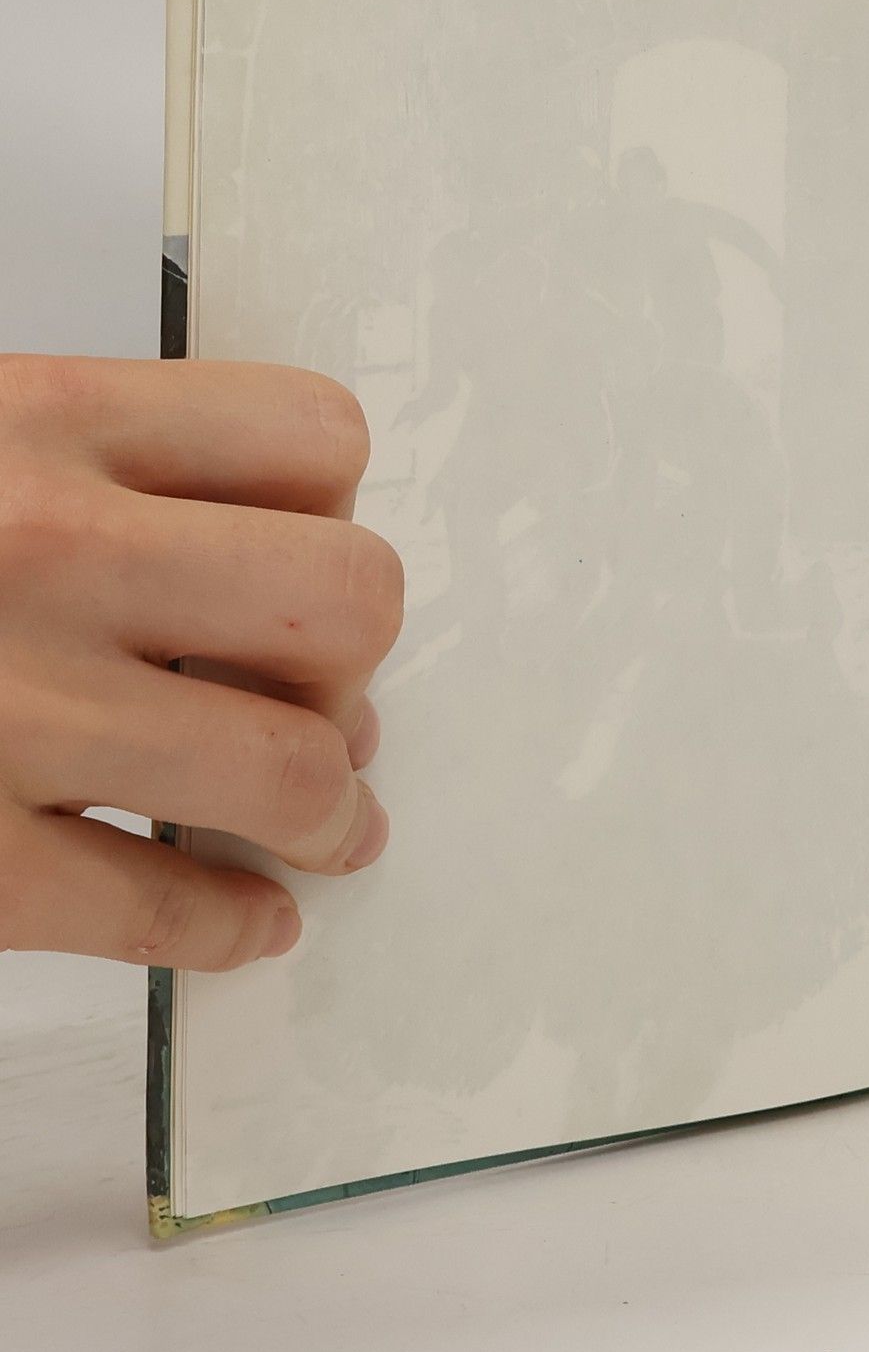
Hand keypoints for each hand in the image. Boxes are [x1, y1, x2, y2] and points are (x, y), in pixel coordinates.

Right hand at [0, 356, 401, 970]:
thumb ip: (87, 469)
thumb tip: (244, 560)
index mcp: (38, 422)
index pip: (310, 436)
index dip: (331, 506)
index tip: (311, 550)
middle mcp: (39, 551)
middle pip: (344, 599)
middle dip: (351, 665)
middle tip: (328, 700)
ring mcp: (5, 712)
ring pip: (286, 767)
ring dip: (329, 815)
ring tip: (331, 826)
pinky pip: (157, 911)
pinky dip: (226, 929)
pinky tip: (244, 920)